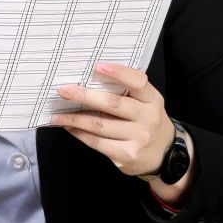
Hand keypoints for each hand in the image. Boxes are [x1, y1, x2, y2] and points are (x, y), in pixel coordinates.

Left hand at [52, 64, 174, 177]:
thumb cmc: (148, 123)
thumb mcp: (147, 104)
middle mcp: (148, 118)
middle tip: (64, 90)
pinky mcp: (126, 155)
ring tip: (57, 114)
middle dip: (85, 96)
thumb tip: (89, 82)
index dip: (118, 73)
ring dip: (74, 118)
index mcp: (153, 100)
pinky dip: (79, 133)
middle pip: (113, 103)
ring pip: (99, 125)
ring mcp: (138, 138)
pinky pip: (97, 142)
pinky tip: (70, 128)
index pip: (138, 82)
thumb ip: (128, 94)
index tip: (97, 66)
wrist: (165, 156)